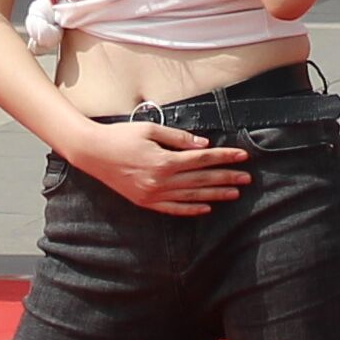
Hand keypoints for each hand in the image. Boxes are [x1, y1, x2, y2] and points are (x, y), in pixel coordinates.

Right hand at [66, 115, 247, 216]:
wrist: (92, 153)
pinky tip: (206, 208)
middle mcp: (160, 181)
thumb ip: (178, 138)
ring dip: (215, 195)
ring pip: (191, 196)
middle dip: (227, 178)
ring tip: (234, 194)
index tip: (243, 156)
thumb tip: (203, 145)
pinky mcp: (145, 202)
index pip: (203, 160)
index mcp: (164, 161)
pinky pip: (173, 209)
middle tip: (247, 179)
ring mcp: (152, 194)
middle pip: (201, 180)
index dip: (225, 157)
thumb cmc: (121, 136)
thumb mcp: (150, 130)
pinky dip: (191, 209)